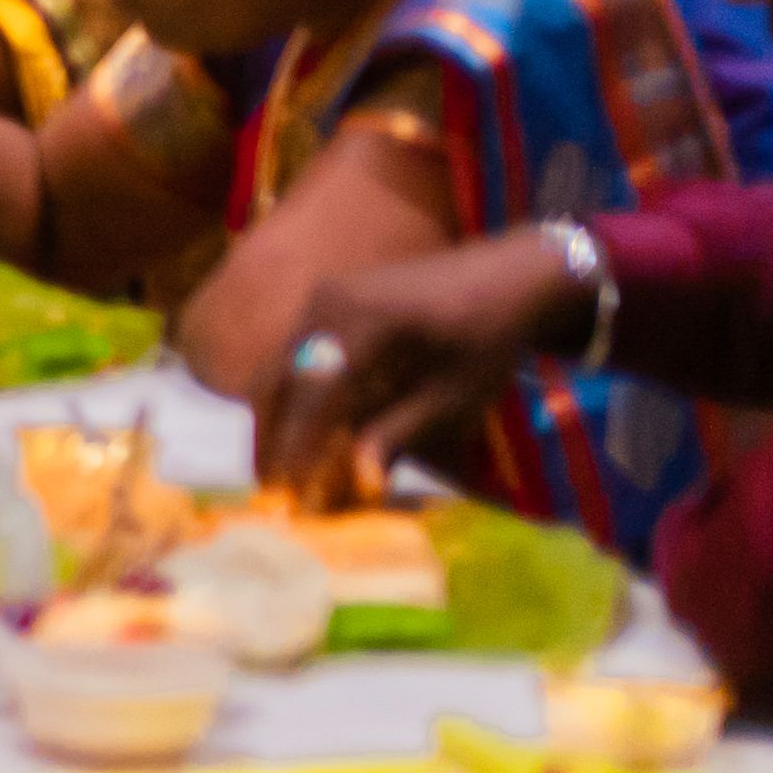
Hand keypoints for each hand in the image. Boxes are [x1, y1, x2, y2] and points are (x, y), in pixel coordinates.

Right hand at [251, 227, 589, 499]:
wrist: (503, 278)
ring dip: (275, 417)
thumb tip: (359, 482)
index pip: (316, 394)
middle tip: (271, 488)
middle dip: (269, 436)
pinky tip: (301, 428)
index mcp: (365, 322)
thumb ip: (400, 433)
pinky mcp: (325, 300)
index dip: (299, 446)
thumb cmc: (486, 339)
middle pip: (278, 379)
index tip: (293, 493)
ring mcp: (322, 297)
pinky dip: (292, 394)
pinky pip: (294, 352)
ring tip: (278, 466)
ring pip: (278, 366)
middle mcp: (329, 303)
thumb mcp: (453, 395)